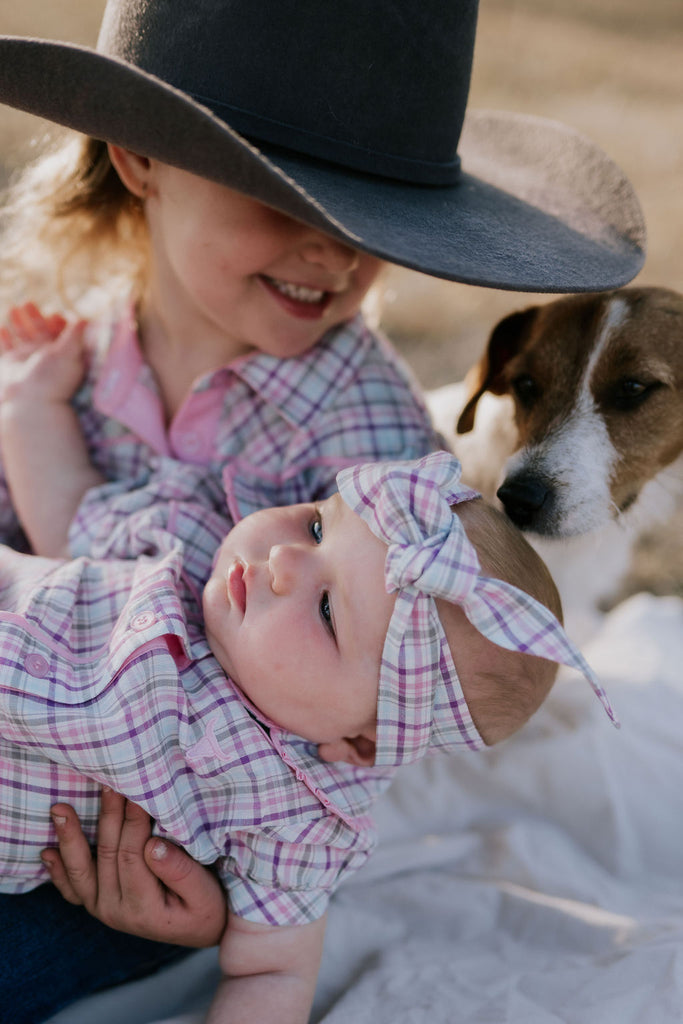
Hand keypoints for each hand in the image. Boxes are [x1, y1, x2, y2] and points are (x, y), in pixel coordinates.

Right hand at [0, 302, 85, 403]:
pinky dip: (3, 338)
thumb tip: (85, 320)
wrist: (28, 403)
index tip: (54, 314)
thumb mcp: (66, 355)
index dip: (57, 324)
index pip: (60, 336)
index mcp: (60, 355)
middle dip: (34, 318)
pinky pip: (5, 348)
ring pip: (21, 337)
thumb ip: (74, 337)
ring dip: (18, 323)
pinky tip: (1, 327)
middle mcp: (43, 358)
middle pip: (39, 333)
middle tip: (27, 303)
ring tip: (13, 308)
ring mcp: (25, 362)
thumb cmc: (50, 380)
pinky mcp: (9, 366)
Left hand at [41, 789, 225, 946]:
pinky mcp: (97, 904)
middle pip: (107, 855)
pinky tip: (47, 851)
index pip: (132, 856)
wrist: (200, 932)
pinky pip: (72, 888)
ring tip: (60, 809)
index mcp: (143, 908)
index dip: (133, 822)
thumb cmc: (207, 908)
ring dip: (70, 837)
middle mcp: (116, 911)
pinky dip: (58, 870)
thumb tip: (154, 845)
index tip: (137, 790)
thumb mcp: (204, 894)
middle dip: (107, 816)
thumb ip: (181, 872)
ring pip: (81, 870)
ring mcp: (102, 908)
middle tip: (108, 783)